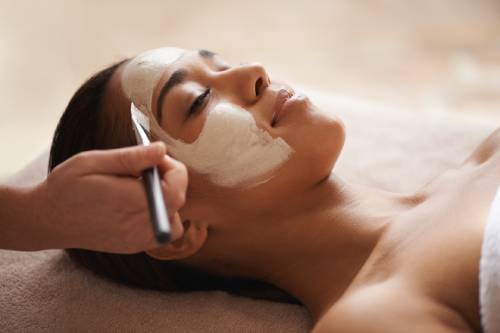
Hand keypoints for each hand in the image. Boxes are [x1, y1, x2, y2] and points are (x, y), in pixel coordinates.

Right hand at [32, 142, 187, 253]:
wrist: (47, 221)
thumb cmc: (66, 187)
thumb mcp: (93, 162)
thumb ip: (131, 157)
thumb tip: (161, 149)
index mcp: (128, 202)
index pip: (175, 188)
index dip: (171, 168)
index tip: (152, 158)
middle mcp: (137, 226)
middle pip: (177, 201)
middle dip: (168, 179)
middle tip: (142, 169)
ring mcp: (137, 240)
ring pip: (174, 218)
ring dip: (166, 199)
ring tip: (140, 188)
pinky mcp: (134, 247)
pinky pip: (162, 232)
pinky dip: (159, 215)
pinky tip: (137, 204)